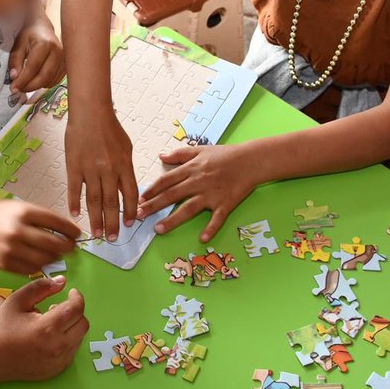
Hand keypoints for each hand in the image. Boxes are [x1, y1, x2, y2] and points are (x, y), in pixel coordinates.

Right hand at [0, 200, 79, 273]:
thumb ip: (41, 218)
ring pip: (45, 260)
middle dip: (67, 247)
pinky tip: (40, 260)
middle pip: (54, 244)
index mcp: (25, 212)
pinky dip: (40, 266)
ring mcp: (11, 249)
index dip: (71, 230)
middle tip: (71, 247)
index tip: (77, 234)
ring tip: (56, 254)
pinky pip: (31, 269)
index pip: (58, 223)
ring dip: (55, 258)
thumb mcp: (20, 207)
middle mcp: (18, 231)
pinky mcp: (5, 264)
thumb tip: (66, 231)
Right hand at [0, 276, 88, 381]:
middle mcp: (58, 347)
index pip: (77, 309)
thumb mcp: (18, 300)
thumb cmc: (2, 328)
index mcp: (48, 328)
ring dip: (71, 326)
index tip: (72, 293)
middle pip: (83, 323)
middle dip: (75, 312)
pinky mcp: (58, 369)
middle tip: (57, 309)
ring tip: (49, 324)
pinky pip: (72, 350)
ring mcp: (59, 361)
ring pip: (80, 337)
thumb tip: (62, 282)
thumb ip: (41, 287)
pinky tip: (49, 338)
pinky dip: (67, 340)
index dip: (77, 297)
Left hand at [8, 16, 64, 92]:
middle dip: (30, 86)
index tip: (13, 87)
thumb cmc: (30, 34)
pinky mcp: (66, 65)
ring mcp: (64, 59)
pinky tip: (36, 79)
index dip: (22, 80)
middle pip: (44, 77)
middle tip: (19, 89)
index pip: (33, 68)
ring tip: (25, 83)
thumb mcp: (18, 43)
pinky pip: (55, 80)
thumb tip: (14, 77)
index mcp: (45, 44)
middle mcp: (58, 51)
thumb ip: (15, 60)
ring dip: (36, 85)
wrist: (43, 27)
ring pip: (50, 80)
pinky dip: (44, 83)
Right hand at [65, 109, 136, 240]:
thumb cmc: (110, 128)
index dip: (130, 211)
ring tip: (95, 234)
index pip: (130, 195)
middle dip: (112, 224)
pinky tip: (75, 215)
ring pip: (94, 201)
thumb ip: (127, 169)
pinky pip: (75, 189)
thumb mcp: (127, 148)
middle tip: (112, 238)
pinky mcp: (74, 167)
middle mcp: (109, 171)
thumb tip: (128, 189)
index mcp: (124, 166)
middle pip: (112, 203)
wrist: (91, 113)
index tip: (129, 224)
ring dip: (95, 219)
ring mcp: (90, 170)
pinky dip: (74, 203)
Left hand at [139, 144, 258, 242]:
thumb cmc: (226, 155)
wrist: (251, 160)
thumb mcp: (200, 149)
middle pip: (172, 195)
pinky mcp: (225, 204)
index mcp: (191, 169)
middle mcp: (198, 182)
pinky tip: (202, 239)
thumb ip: (180, 154)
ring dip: (173, 220)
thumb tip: (161, 155)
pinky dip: (210, 229)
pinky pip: (217, 218)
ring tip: (158, 229)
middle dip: (154, 206)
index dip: (151, 190)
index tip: (139, 199)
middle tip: (138, 215)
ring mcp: (211, 194)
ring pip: (189, 208)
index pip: (166, 180)